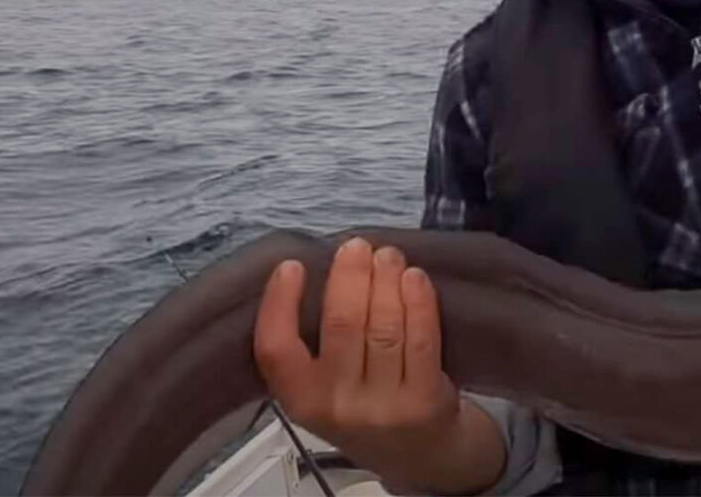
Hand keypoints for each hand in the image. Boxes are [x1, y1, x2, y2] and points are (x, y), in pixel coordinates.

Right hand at [253, 236, 499, 490]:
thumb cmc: (365, 406)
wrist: (419, 454)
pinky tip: (414, 277)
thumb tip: (325, 270)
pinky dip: (418, 301)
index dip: (279, 304)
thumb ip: (317, 347)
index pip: (276, 350)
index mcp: (301, 401)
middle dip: (349, 276)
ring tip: (388, 255)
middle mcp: (338, 407)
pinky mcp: (424, 400)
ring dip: (385, 280)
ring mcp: (383, 406)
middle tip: (357, 246)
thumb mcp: (324, 390)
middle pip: (341, 326)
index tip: (292, 265)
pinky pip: (420, 339)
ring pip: (382, 327)